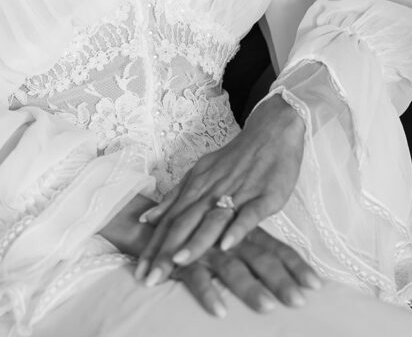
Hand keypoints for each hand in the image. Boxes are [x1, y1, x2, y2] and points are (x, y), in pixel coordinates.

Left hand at [136, 94, 304, 283]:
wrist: (271, 132)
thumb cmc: (235, 158)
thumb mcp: (200, 173)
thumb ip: (176, 197)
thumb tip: (149, 219)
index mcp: (195, 186)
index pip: (169, 221)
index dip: (153, 247)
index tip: (140, 273)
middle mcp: (211, 191)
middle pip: (184, 224)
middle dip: (165, 252)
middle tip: (149, 279)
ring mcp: (236, 193)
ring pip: (212, 220)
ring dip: (196, 241)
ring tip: (180, 262)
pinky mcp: (262, 196)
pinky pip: (248, 215)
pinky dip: (237, 229)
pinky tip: (227, 245)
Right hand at [175, 227, 320, 317]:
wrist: (155, 221)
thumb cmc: (197, 228)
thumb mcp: (229, 231)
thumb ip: (252, 244)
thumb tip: (280, 266)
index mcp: (244, 232)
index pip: (276, 248)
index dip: (295, 266)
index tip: (316, 285)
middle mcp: (229, 240)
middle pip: (260, 259)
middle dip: (281, 281)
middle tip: (299, 302)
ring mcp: (207, 250)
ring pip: (232, 269)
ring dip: (250, 288)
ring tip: (268, 308)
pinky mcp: (183, 260)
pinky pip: (197, 278)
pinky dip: (208, 293)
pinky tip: (220, 311)